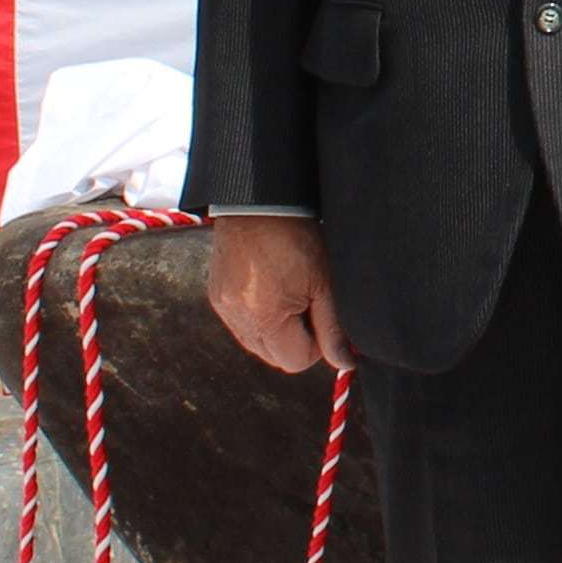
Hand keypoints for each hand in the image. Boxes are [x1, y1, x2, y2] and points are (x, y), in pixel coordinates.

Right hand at [208, 216, 355, 376]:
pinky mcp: (216, 295)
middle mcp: (237, 318)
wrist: (258, 199)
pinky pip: (240, 323)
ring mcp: (223, 307)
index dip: (316, 344)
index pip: (295, 361)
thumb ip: (333, 327)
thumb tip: (345, 362)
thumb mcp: (324, 282)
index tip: (321, 312)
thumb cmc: (296, 236)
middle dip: (296, 339)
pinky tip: (269, 286)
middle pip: (274, 356)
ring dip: (276, 328)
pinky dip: (258, 314)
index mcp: (264, 318)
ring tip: (288, 290)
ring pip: (256, 342)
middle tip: (307, 300)